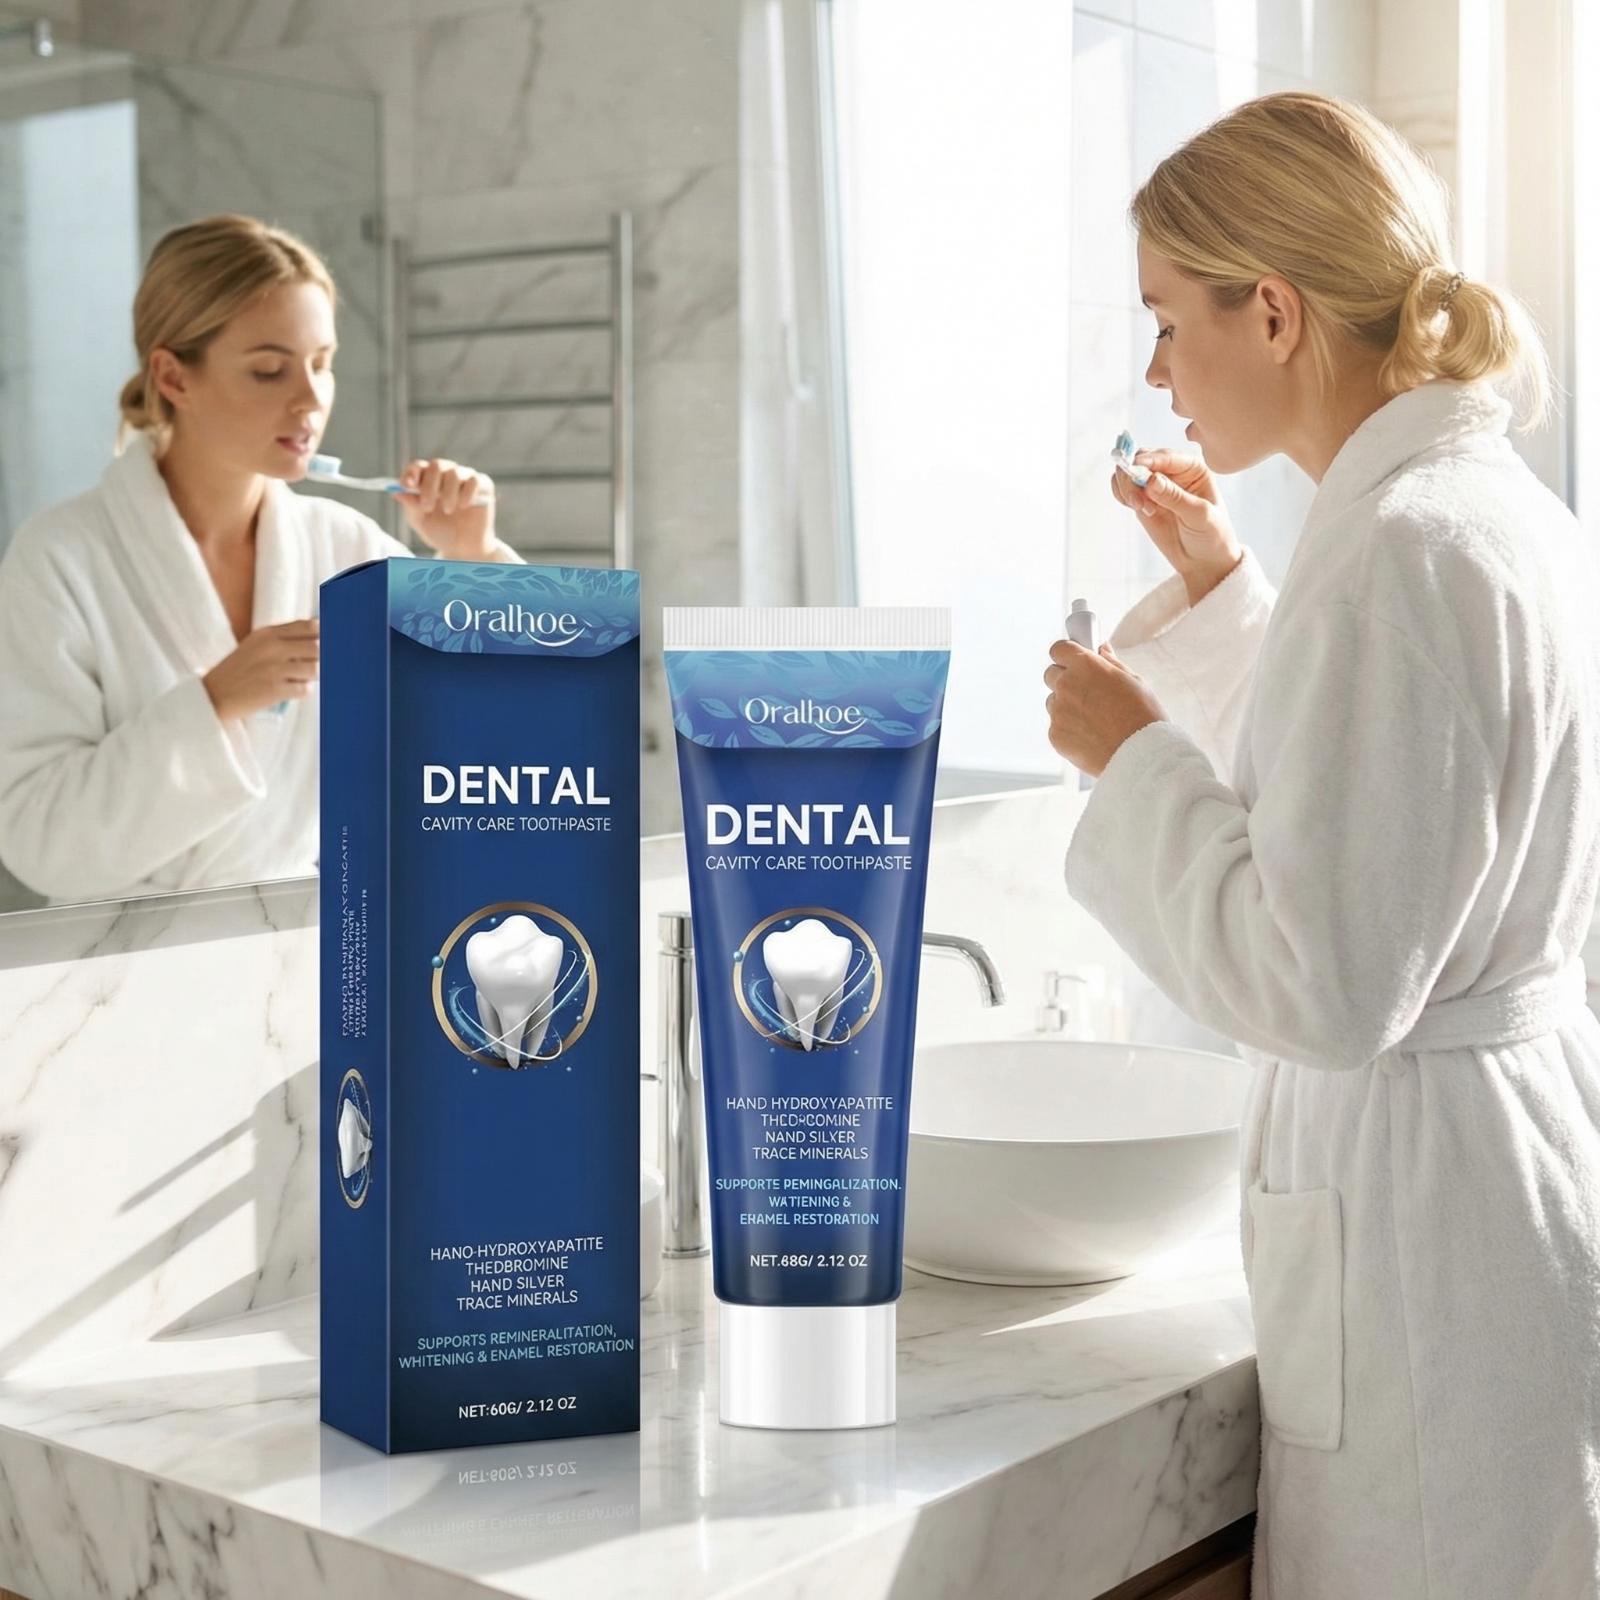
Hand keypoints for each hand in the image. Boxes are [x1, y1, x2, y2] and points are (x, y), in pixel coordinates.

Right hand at [202, 620, 319, 720]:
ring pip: (316, 669)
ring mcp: (274, 669)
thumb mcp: (257, 644)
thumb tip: (320, 635)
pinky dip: (303, 690)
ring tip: (301, 677)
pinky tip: (292, 689)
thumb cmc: (240, 669)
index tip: (328, 643)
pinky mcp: (275, 690)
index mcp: (268, 633)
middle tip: (314, 664)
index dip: (325, 634)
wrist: (214, 694)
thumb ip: (284, 638)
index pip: (309, 626)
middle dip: (323, 657)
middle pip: (318, 646)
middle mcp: (272, 647)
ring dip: (313, 675)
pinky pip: (305, 689)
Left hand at [396, 458, 498, 559]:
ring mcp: (465, 478)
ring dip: (448, 493)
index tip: (407, 485)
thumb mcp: (421, 522)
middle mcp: (445, 475)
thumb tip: (398, 492)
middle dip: (429, 486)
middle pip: (436, 465)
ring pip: (455, 473)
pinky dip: (467, 493)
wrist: (463, 548)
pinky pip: (474, 480)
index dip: (411, 473)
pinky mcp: (483, 486)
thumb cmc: (441, 533)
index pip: (417, 467)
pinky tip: (464, 506)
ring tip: (448, 511)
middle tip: (427, 506)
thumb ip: (411, 506)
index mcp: (427, 480)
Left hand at [1043, 638, 1164, 777]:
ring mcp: (1058, 711)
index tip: (1073, 660)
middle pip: (1051, 674)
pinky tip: (1092, 735)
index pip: (1058, 648)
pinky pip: (1057, 726)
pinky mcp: (1055, 735)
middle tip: (1087, 691)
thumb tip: (1101, 650)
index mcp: (1085, 665)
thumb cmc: (1143, 716)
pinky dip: (1069, 729)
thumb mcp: (1134, 681)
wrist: (1140, 756)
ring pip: (1054, 701)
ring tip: (1095, 719)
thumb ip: (1112, 662)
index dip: (1066, 655)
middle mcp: (1066, 685)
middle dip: (1065, 679)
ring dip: (1067, 705)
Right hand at [1110, 448, 1242, 605]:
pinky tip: (1134, 507)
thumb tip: (1151, 480)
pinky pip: (1122, 488)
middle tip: (1136, 500)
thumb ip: (1176, 497)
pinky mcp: (1142, 499)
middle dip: (1133, 475)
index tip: (1136, 468)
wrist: (1203, 559)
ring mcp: (1155, 485)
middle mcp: (1172, 471)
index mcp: (1192, 468)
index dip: (1149, 460)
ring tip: (1141, 508)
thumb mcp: (1200, 516)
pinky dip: (1121, 494)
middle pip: (1142, 458)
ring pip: (1128, 472)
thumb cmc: (1211, 535)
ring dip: (1127, 488)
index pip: (1166, 457)